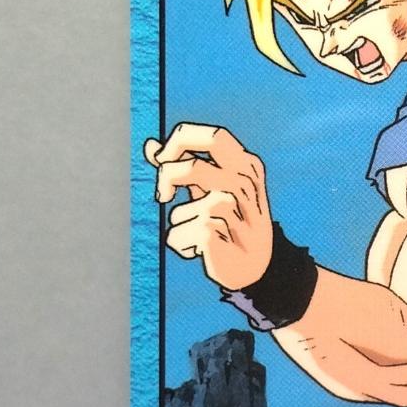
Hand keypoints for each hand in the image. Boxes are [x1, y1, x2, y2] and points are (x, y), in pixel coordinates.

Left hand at [144, 123, 273, 289]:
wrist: (256, 268)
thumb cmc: (231, 224)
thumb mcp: (210, 190)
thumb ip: (183, 166)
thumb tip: (150, 145)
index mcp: (247, 165)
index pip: (212, 137)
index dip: (180, 142)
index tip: (162, 160)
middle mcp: (245, 185)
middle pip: (192, 167)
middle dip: (167, 177)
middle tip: (163, 195)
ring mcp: (235, 210)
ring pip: (179, 210)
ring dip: (180, 224)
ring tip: (197, 234)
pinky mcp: (217, 233)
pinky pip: (177, 234)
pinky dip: (180, 244)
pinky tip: (199, 250)